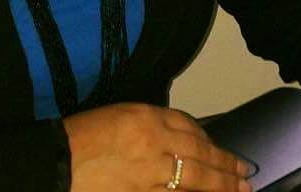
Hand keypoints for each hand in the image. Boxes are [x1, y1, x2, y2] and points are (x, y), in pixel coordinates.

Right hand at [62, 102, 251, 191]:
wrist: (55, 164)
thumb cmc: (79, 139)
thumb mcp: (117, 117)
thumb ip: (147, 127)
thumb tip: (173, 141)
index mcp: (144, 116)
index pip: (188, 125)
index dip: (208, 140)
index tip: (220, 149)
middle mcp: (153, 142)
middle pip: (199, 152)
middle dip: (224, 164)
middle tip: (245, 174)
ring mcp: (150, 173)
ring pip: (195, 178)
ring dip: (221, 185)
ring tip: (240, 190)